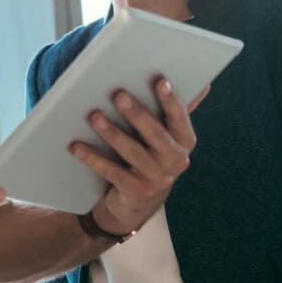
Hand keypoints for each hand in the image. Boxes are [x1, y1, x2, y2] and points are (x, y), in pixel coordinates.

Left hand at [72, 77, 200, 236]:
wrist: (139, 202)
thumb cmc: (152, 155)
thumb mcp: (167, 136)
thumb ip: (178, 111)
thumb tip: (205, 83)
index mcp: (185, 141)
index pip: (179, 117)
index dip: (171, 100)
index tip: (160, 80)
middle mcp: (176, 161)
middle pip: (155, 134)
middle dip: (137, 113)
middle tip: (118, 94)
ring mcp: (157, 179)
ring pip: (132, 152)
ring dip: (112, 133)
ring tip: (94, 116)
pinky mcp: (136, 192)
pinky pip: (112, 172)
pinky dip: (93, 159)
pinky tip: (76, 146)